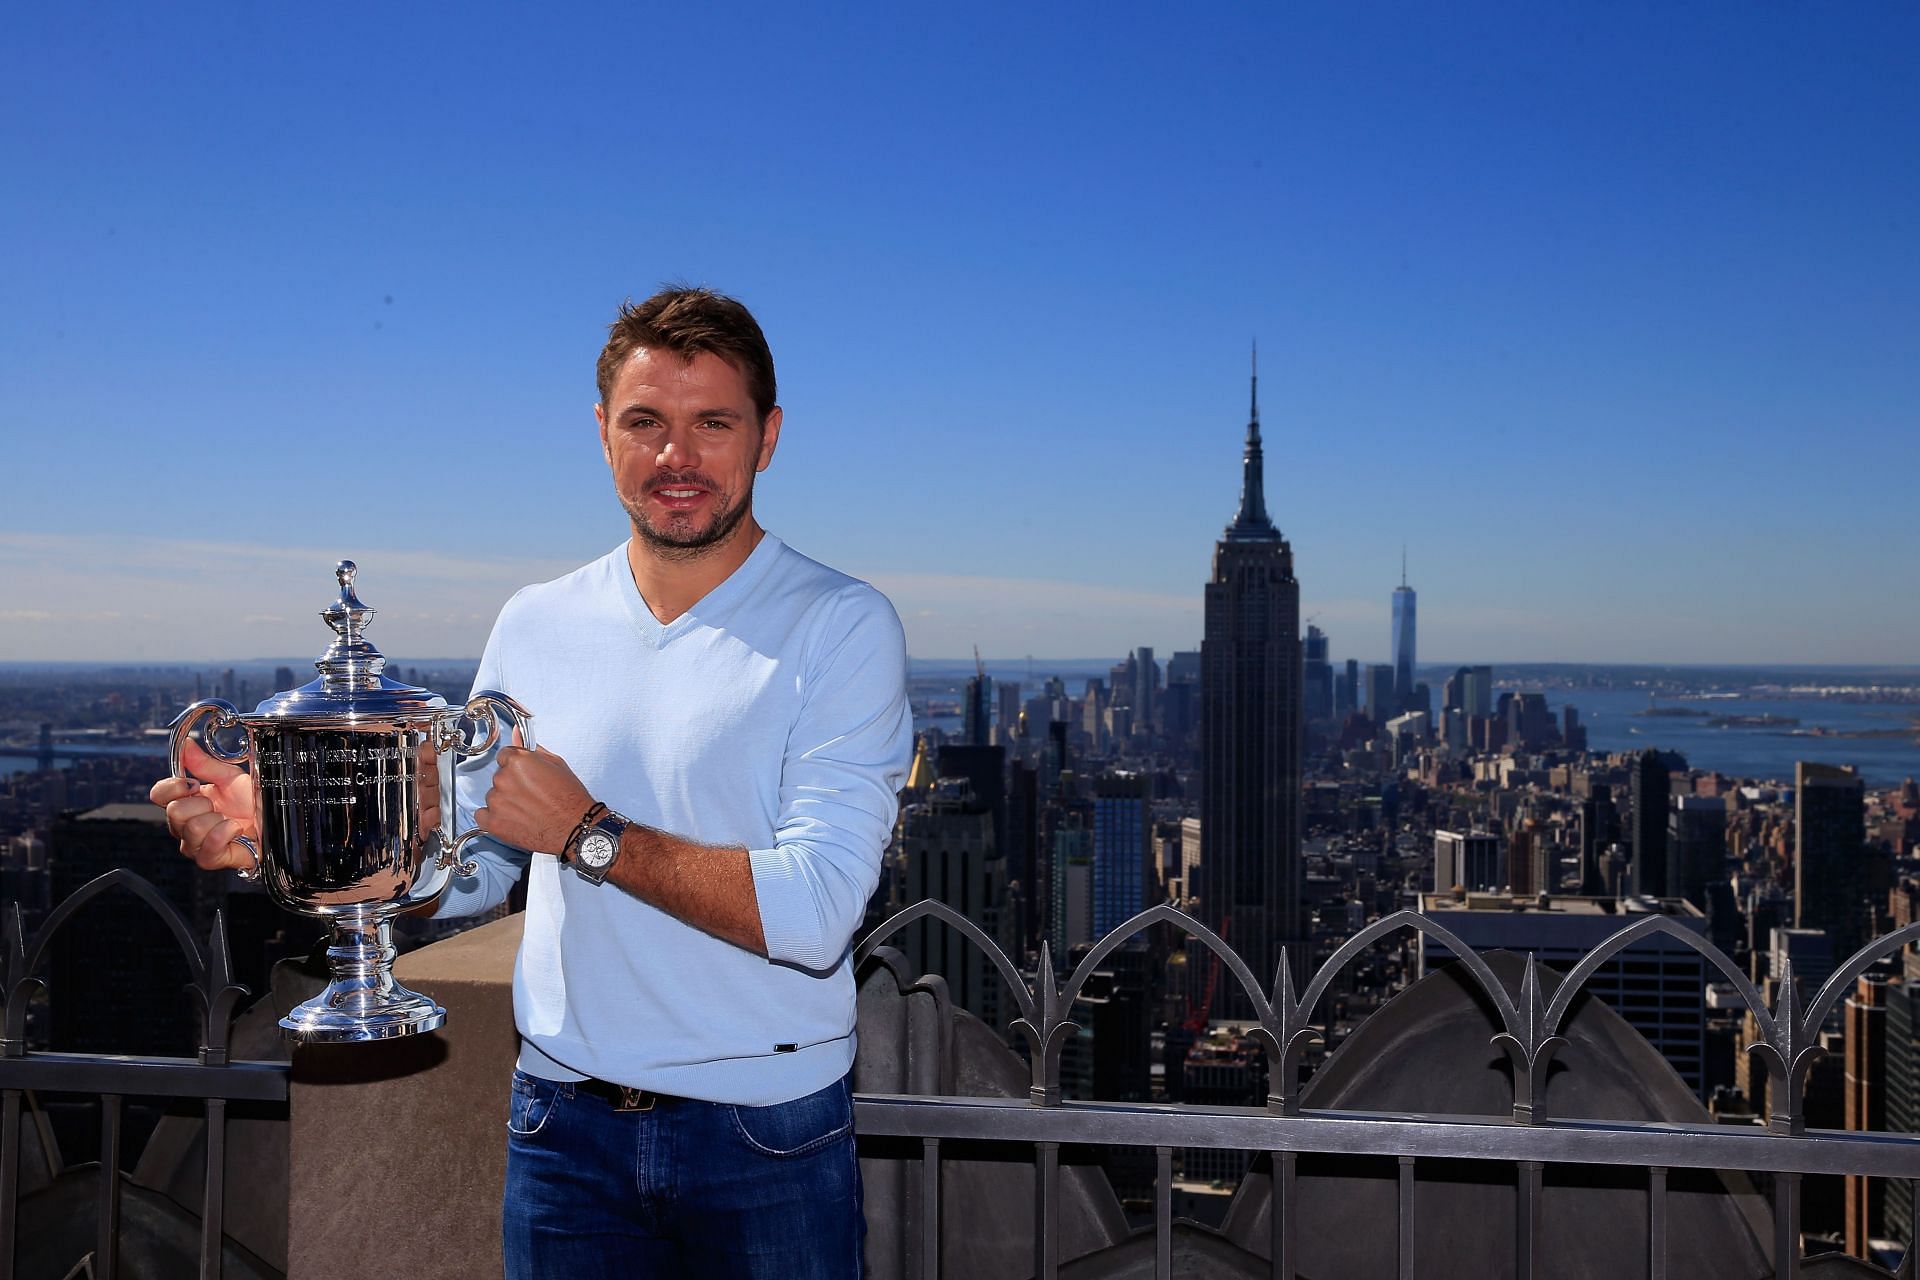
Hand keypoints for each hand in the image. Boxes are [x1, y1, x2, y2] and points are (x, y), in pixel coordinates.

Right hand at [149, 738, 259, 872]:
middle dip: (202, 804)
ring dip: (217, 819)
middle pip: (173, 812)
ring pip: (191, 829)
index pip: (159, 795)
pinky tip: (236, 829)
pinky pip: (207, 846)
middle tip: (219, 806)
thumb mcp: (231, 778)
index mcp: (188, 802)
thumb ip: (205, 764)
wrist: (278, 823)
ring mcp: (196, 844)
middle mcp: (186, 825)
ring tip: (231, 819)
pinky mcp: (211, 859)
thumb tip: (186, 745)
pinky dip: (225, 833)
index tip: (194, 784)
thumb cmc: (255, 805)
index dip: (173, 787)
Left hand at [475, 730, 593, 855]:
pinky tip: (512, 820)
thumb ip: (531, 748)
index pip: (505, 756)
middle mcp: (503, 779)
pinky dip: (494, 818)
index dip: (517, 766)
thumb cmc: (570, 798)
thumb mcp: (556, 764)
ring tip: (526, 809)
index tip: (525, 776)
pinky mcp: (493, 822)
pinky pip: (482, 815)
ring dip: (504, 801)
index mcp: (517, 761)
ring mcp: (496, 801)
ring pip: (492, 795)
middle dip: (512, 783)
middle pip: (499, 776)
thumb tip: (516, 733)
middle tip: (531, 795)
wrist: (576, 827)